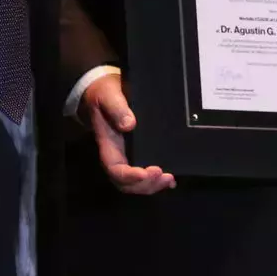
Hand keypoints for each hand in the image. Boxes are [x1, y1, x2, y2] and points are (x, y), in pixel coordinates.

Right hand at [81, 72, 174, 194]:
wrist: (107, 91)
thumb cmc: (105, 94)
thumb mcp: (108, 95)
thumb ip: (116, 108)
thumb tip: (129, 124)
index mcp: (108, 145)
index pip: (115, 169)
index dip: (129, 176)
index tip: (144, 174)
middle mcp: (118, 155)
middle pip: (127, 183)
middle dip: (145, 185)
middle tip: (164, 176)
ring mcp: (129, 155)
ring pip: (137, 182)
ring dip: (153, 185)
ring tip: (169, 179)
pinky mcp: (140, 152)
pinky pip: (146, 173)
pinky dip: (158, 180)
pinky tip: (171, 181)